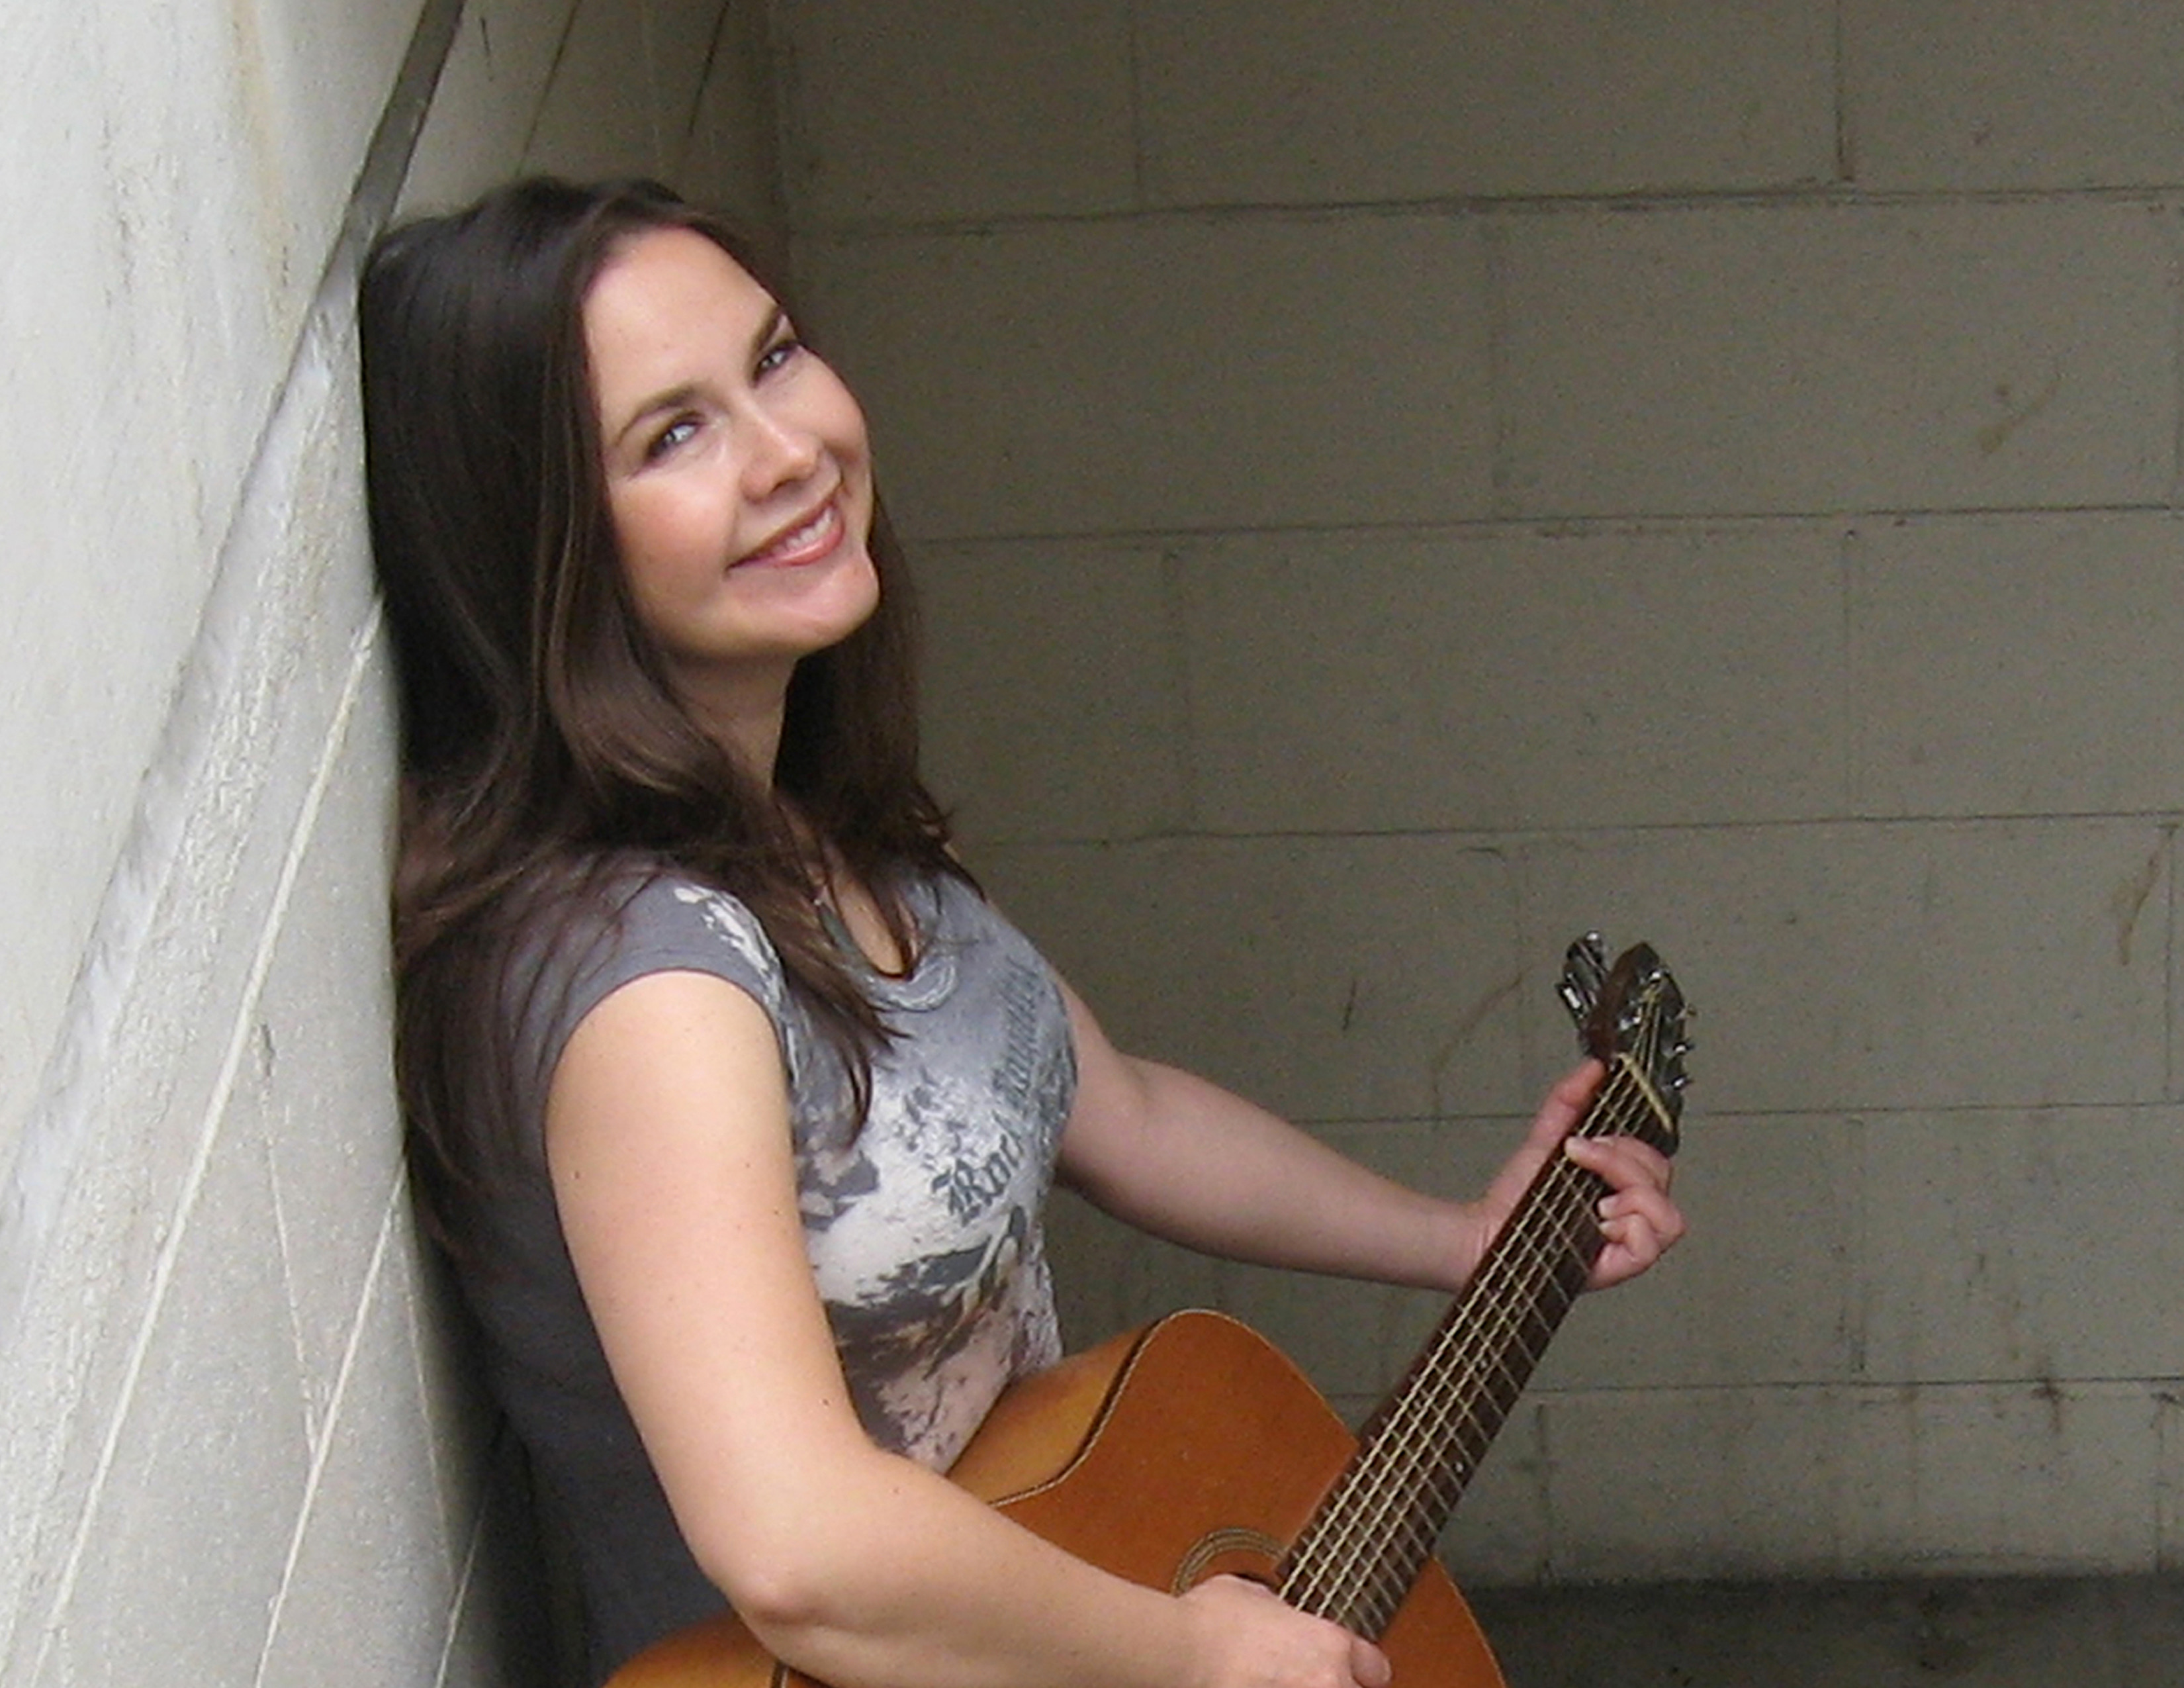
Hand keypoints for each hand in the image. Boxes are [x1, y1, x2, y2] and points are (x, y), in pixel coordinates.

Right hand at [1177, 1577, 1389, 1687]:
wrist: (1181, 1655)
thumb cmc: (1210, 1624)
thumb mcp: (1253, 1595)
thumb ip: (1279, 1611)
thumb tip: (1275, 1614)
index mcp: (1329, 1644)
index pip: (1374, 1667)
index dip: (1361, 1668)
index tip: (1354, 1671)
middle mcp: (1328, 1684)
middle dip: (1341, 1686)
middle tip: (1314, 1680)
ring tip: (1281, 1685)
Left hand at [1468, 1060, 1684, 1290]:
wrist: (1485, 1232)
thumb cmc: (1516, 1198)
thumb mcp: (1545, 1139)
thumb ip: (1569, 1101)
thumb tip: (1593, 1069)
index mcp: (1619, 1186)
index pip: (1655, 1160)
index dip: (1628, 1145)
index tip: (1586, 1140)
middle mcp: (1628, 1215)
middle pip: (1663, 1181)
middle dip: (1621, 1162)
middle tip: (1580, 1160)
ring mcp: (1624, 1243)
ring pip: (1669, 1217)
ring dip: (1632, 1196)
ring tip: (1595, 1201)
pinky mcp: (1615, 1267)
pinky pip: (1651, 1247)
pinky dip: (1629, 1227)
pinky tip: (1599, 1222)